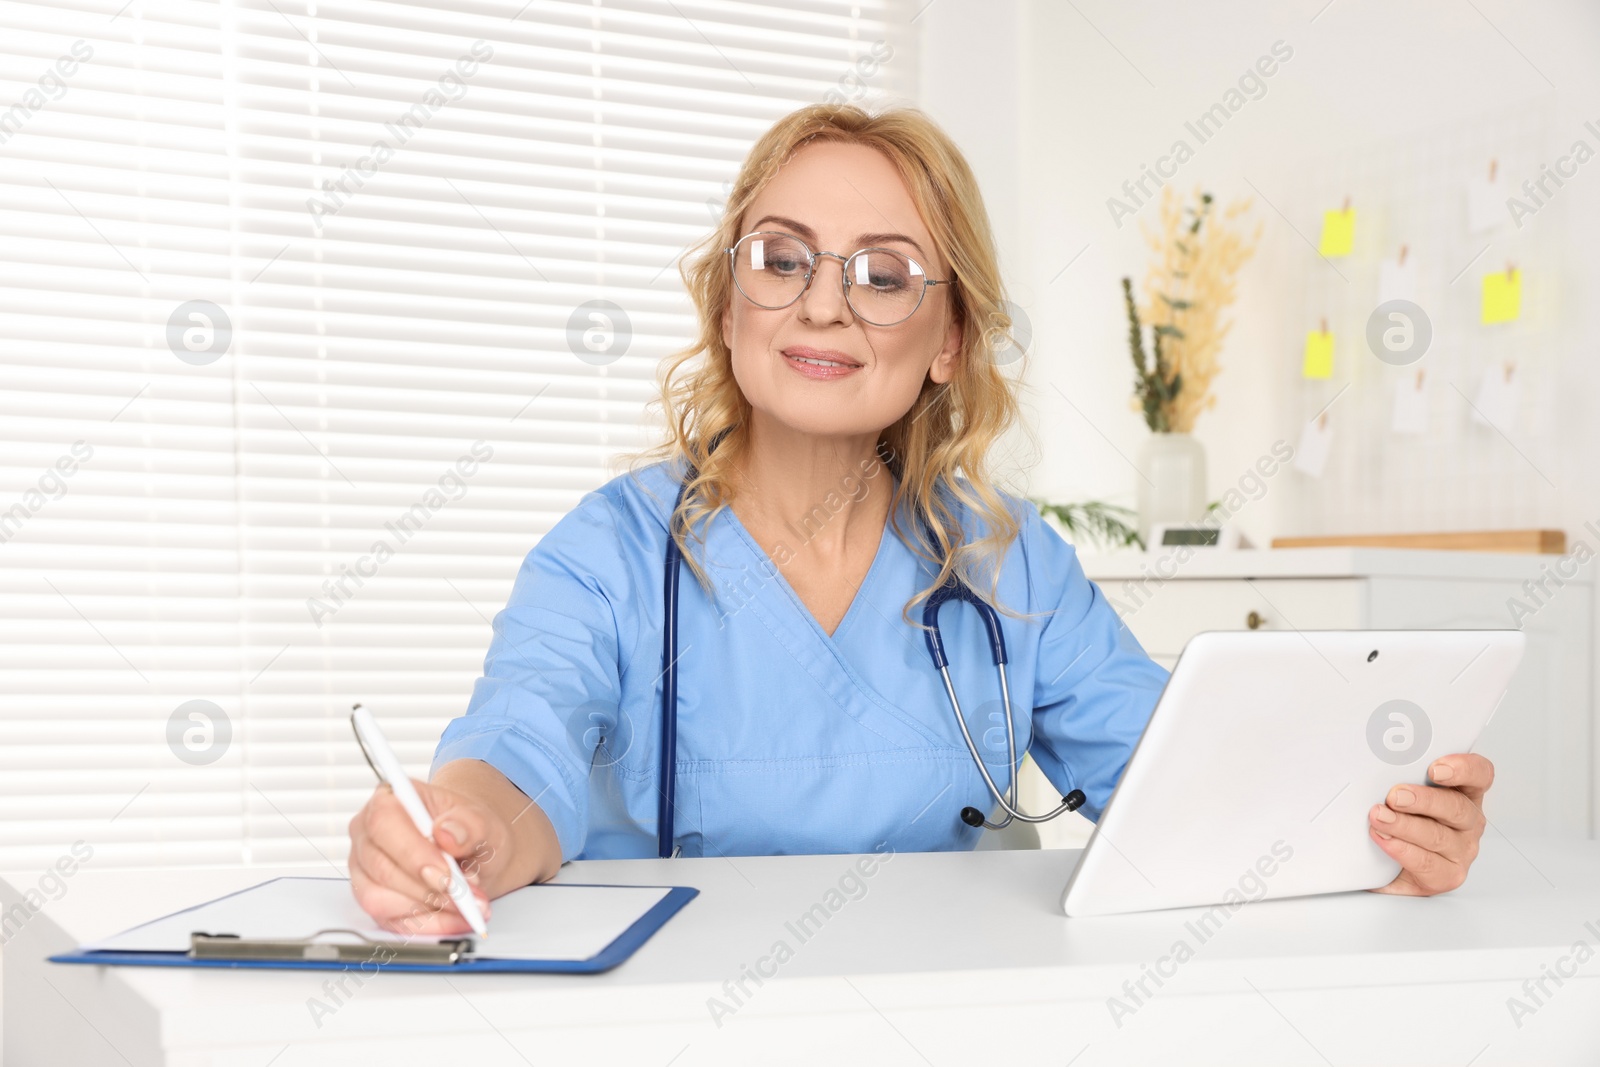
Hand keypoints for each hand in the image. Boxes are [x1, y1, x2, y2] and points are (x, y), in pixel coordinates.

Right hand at [348, 778, 502, 935]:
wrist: (476, 851)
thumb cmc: (470, 830)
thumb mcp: (483, 820)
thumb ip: (470, 823)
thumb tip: (447, 833)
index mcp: (389, 799)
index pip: (384, 822)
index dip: (413, 852)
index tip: (446, 875)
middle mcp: (368, 835)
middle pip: (381, 867)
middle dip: (428, 889)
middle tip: (466, 897)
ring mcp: (365, 870)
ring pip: (379, 899)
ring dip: (428, 909)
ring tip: (467, 907)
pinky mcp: (373, 901)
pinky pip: (390, 922)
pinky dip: (428, 925)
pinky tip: (455, 919)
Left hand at [1367, 753, 1492, 896]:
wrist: (1386, 867)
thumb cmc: (1397, 820)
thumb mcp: (1401, 793)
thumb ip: (1400, 776)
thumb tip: (1377, 765)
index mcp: (1463, 793)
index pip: (1479, 774)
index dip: (1464, 768)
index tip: (1435, 769)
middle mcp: (1467, 821)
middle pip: (1456, 807)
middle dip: (1423, 800)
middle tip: (1395, 796)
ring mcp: (1461, 850)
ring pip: (1438, 836)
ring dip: (1404, 825)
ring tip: (1379, 817)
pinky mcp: (1448, 875)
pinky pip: (1426, 863)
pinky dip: (1401, 849)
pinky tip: (1384, 840)